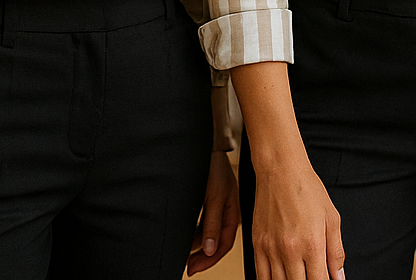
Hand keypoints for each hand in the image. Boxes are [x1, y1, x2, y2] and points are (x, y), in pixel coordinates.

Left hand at [186, 151, 240, 273]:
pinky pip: (200, 224)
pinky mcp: (206, 202)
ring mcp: (215, 208)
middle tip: (187, 266)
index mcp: (233, 213)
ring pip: (206, 234)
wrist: (206, 147)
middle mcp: (225, 212)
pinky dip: (192, 233)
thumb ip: (212, 224)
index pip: (224, 244)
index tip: (193, 268)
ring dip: (195, 245)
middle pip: (215, 242)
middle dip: (202, 256)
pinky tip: (184, 236)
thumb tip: (211, 249)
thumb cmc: (214, 166)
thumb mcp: (213, 197)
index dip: (210, 259)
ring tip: (182, 252)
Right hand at [250, 155, 344, 279]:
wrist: (281, 171)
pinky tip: (280, 279)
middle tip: (312, 276)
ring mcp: (271, 249)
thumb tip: (339, 277)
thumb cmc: (307, 190)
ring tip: (298, 277)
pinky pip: (261, 276)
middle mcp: (290, 250)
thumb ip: (336, 252)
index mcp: (312, 244)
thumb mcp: (332, 219)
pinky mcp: (257, 245)